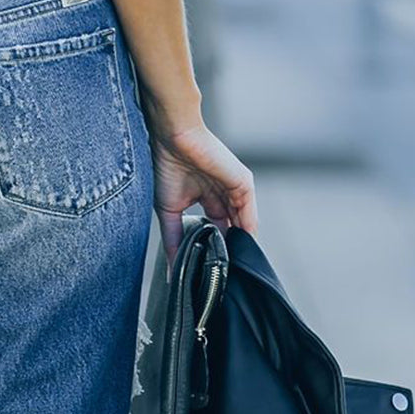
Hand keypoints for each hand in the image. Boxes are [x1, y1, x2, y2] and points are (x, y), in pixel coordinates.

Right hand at [151, 122, 257, 271]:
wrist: (174, 137)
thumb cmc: (166, 165)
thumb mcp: (169, 212)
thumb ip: (174, 240)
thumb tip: (171, 268)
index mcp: (206, 199)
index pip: (215, 230)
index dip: (213, 249)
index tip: (210, 271)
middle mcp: (223, 195)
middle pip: (232, 230)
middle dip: (228, 251)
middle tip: (225, 276)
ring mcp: (234, 189)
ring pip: (242, 225)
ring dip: (239, 246)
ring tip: (234, 268)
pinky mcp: (242, 183)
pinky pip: (248, 214)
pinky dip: (246, 233)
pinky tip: (242, 249)